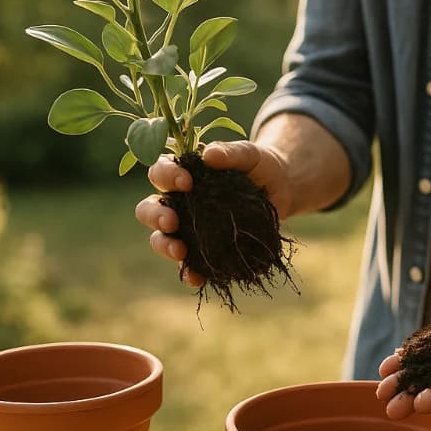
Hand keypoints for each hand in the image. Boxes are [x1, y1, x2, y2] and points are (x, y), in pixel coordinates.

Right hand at [133, 141, 293, 285]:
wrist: (281, 189)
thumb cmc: (259, 166)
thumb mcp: (250, 154)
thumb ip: (231, 152)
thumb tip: (208, 155)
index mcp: (182, 174)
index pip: (159, 172)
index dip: (165, 177)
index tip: (186, 181)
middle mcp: (178, 202)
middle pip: (149, 208)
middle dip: (155, 216)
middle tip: (172, 221)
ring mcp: (189, 228)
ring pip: (160, 238)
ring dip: (164, 245)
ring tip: (179, 251)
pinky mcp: (205, 249)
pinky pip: (190, 264)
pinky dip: (189, 273)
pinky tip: (195, 278)